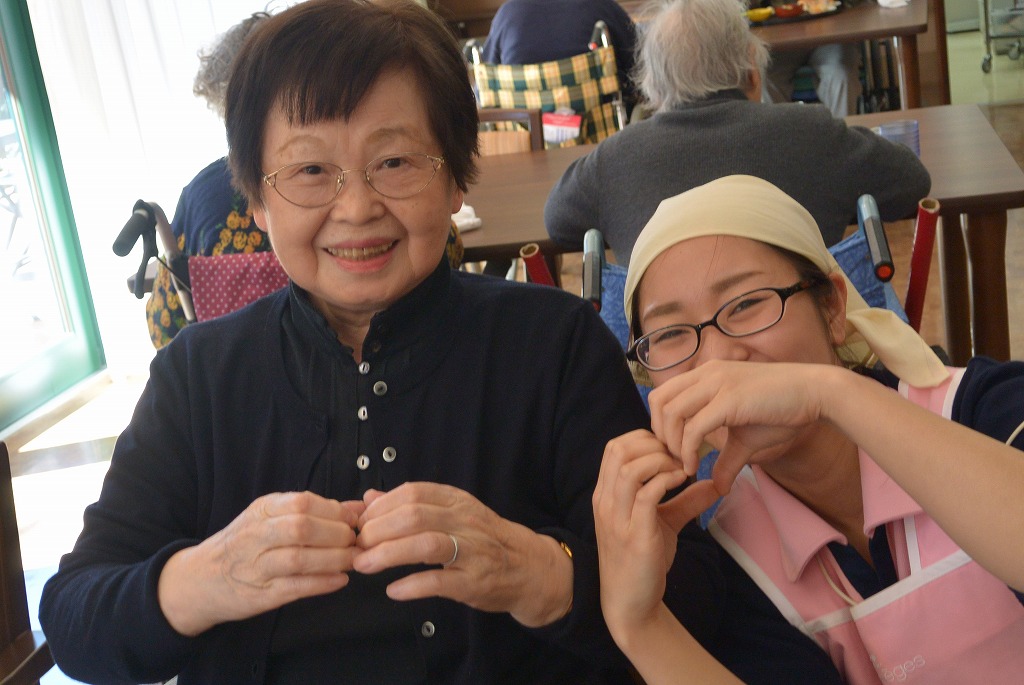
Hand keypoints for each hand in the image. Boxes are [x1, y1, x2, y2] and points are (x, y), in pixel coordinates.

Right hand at [158, 491, 364, 635]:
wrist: (199, 580)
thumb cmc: (245, 545)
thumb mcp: (271, 518)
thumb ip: (315, 512)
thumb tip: (360, 507)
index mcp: (262, 510)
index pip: (303, 502)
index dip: (334, 511)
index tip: (353, 519)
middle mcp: (256, 534)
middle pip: (302, 528)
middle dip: (336, 534)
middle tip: (355, 541)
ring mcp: (255, 566)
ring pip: (299, 558)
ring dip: (334, 559)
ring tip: (353, 560)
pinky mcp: (259, 594)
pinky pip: (294, 587)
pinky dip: (321, 583)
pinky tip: (340, 580)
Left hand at [353, 482, 572, 626]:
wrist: (530, 568)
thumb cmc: (485, 540)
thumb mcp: (453, 514)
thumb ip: (411, 505)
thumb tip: (369, 498)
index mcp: (456, 501)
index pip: (413, 492)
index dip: (381, 506)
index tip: (361, 522)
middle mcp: (465, 520)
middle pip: (414, 515)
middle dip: (378, 530)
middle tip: (358, 546)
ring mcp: (472, 551)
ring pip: (425, 544)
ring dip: (388, 554)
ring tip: (364, 565)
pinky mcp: (475, 581)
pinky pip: (439, 580)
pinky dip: (412, 585)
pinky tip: (393, 590)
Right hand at [593, 430, 718, 638]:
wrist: (631, 603)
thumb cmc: (643, 560)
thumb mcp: (665, 523)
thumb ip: (686, 500)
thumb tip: (715, 483)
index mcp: (606, 494)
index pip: (615, 447)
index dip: (645, 439)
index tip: (671, 451)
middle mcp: (606, 502)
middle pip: (619, 450)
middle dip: (653, 444)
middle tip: (678, 458)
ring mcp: (617, 518)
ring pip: (629, 468)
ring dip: (660, 461)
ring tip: (680, 470)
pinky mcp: (634, 536)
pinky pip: (646, 494)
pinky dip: (665, 481)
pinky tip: (681, 482)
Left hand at [649, 360, 828, 491]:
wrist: (815, 393)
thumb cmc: (782, 411)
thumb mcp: (746, 439)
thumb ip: (727, 459)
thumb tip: (718, 488)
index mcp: (706, 375)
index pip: (661, 394)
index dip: (658, 424)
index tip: (671, 451)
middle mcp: (706, 374)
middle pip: (658, 402)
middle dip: (658, 435)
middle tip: (671, 460)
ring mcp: (716, 384)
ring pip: (671, 413)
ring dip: (671, 445)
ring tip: (683, 466)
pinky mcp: (728, 399)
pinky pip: (693, 428)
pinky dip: (687, 450)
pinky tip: (694, 466)